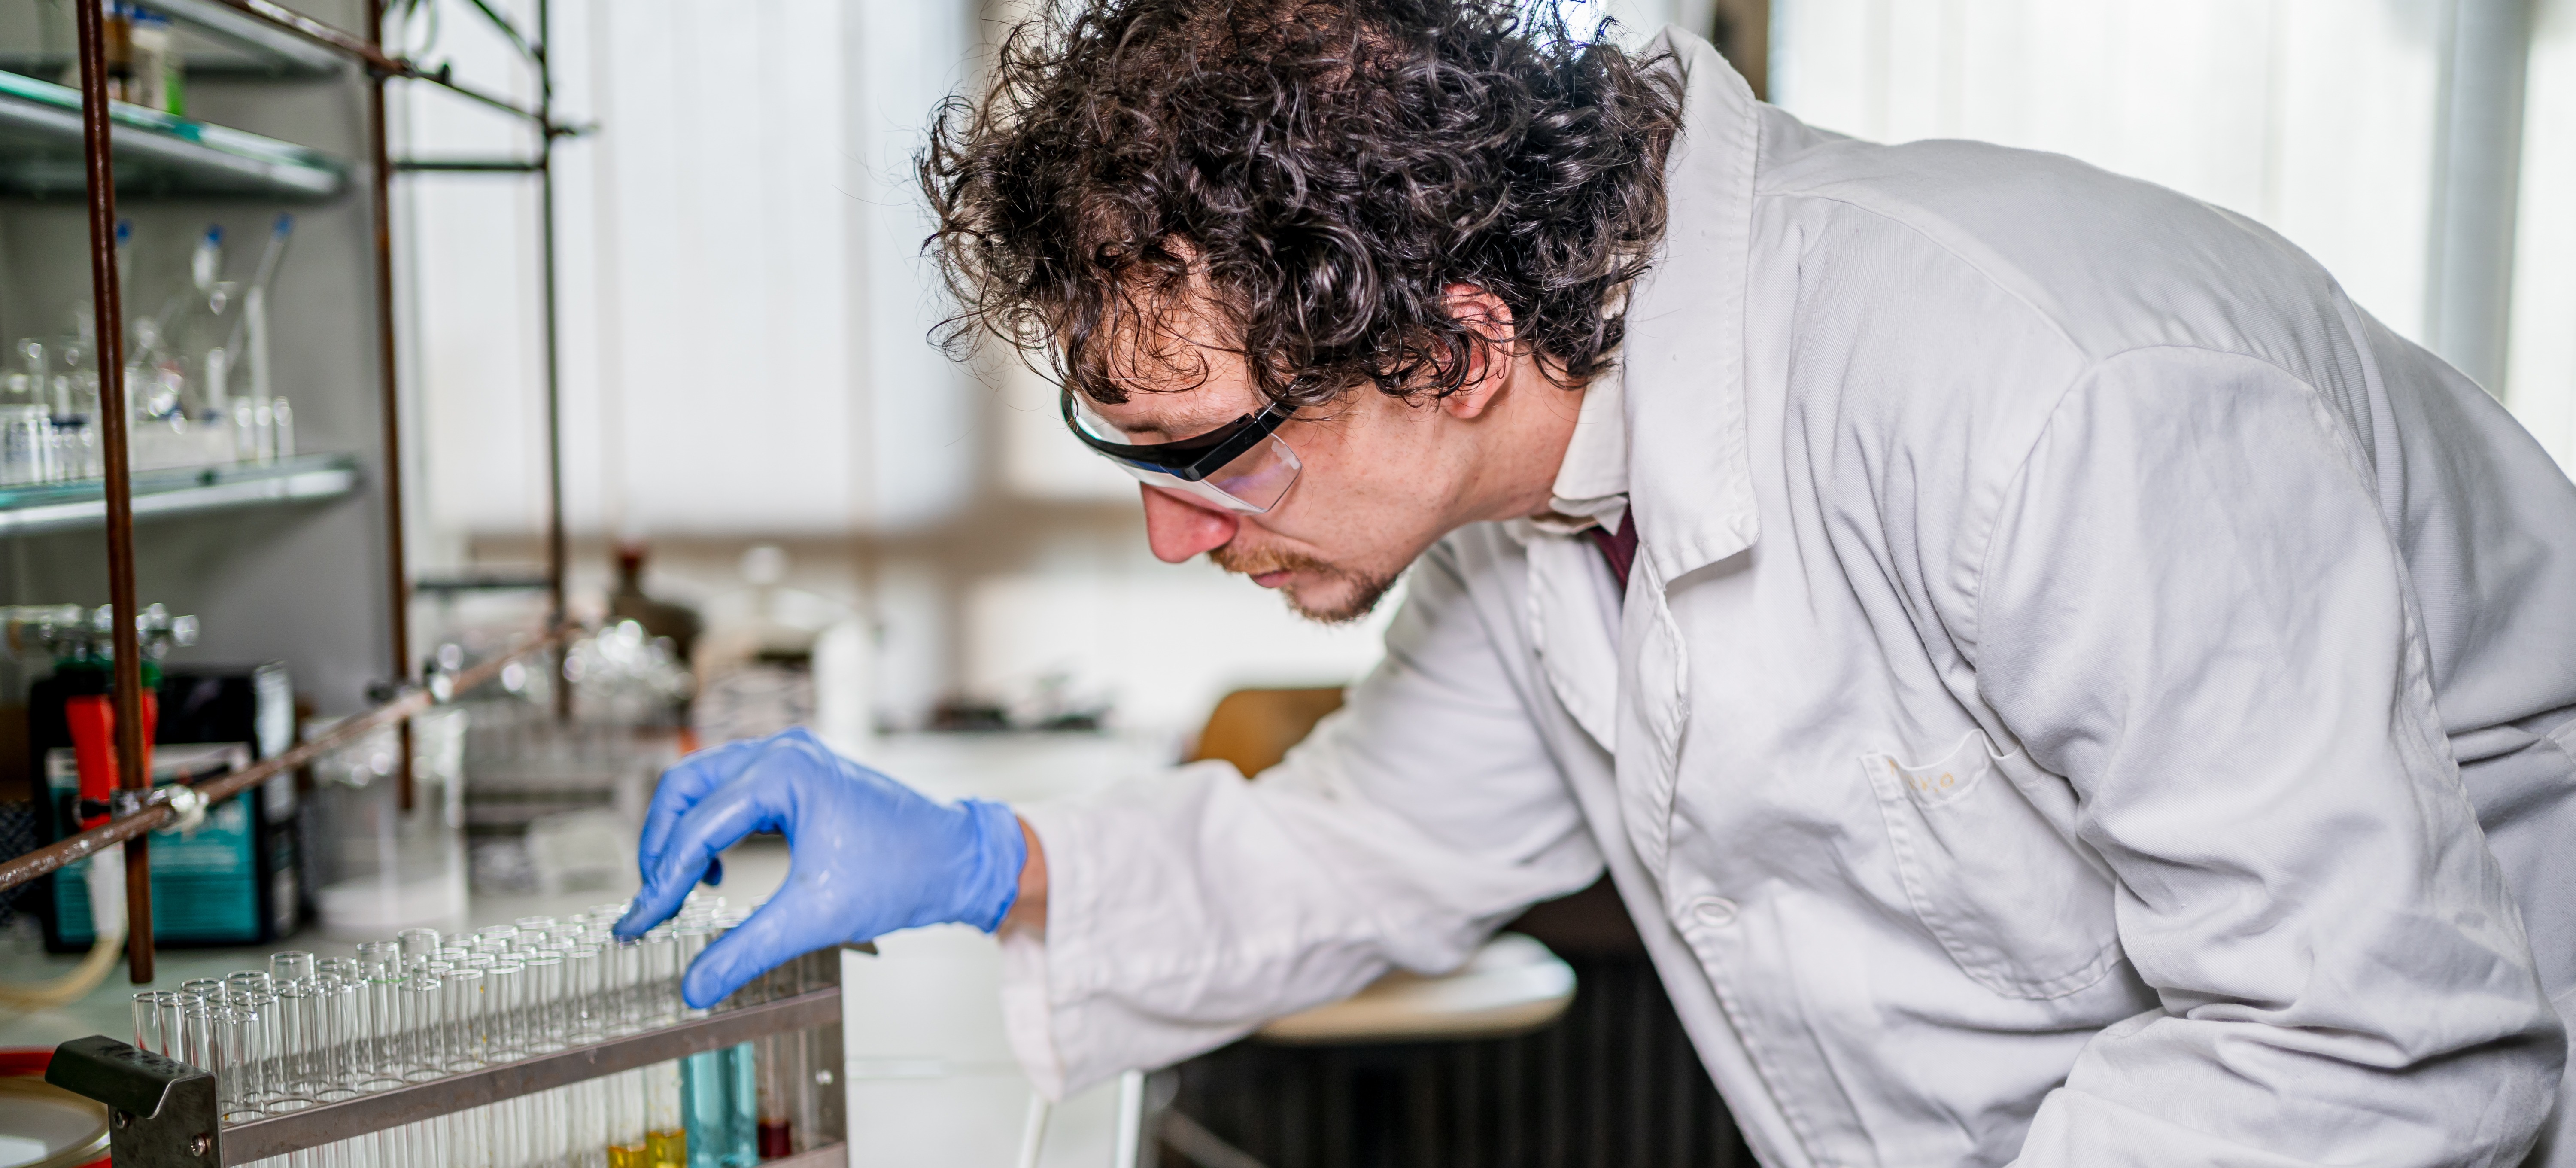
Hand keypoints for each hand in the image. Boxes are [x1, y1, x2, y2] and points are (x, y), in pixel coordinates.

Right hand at [613, 727, 1026, 1007]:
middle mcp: (782, 753)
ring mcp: (790, 759)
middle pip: (685, 790)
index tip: (635, 925)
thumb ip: (747, 952)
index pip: (696, 828)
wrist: (955, 859)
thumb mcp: (816, 918)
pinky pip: (732, 794)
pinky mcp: (798, 776)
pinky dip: (711, 829)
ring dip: (682, 835)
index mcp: (783, 772)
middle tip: (650, 904)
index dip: (659, 882)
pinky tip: (717, 872)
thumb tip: (695, 989)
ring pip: (704, 787)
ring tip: (676, 891)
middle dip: (660, 847)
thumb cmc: (901, 874)